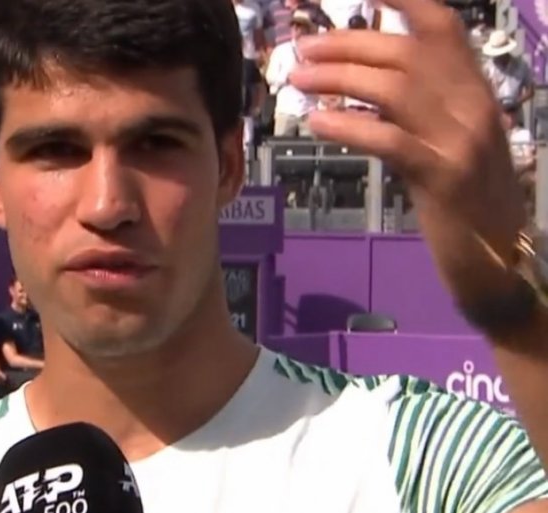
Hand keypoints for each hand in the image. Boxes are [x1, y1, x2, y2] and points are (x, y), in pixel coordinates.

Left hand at [288, 0, 525, 306]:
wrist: (502, 258)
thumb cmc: (466, 199)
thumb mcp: (447, 141)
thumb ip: (416, 108)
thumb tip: (357, 80)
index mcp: (475, 90)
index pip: (442, 26)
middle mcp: (473, 105)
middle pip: (405, 52)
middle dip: (348, 43)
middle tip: (303, 49)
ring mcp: (461, 140)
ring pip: (394, 88)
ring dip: (338, 78)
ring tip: (298, 79)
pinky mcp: (443, 177)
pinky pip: (388, 139)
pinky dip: (348, 125)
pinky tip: (315, 122)